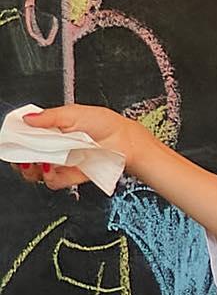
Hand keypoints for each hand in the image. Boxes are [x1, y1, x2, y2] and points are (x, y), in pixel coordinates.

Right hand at [13, 105, 148, 190]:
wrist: (126, 142)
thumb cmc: (105, 124)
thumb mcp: (74, 113)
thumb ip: (49, 117)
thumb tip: (27, 119)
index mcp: (52, 130)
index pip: (25, 136)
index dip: (16, 139)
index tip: (12, 139)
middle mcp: (54, 147)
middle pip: (25, 156)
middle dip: (18, 157)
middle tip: (21, 154)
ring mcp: (61, 162)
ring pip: (35, 172)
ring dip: (30, 169)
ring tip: (35, 161)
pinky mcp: (71, 176)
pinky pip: (53, 181)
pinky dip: (50, 177)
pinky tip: (51, 168)